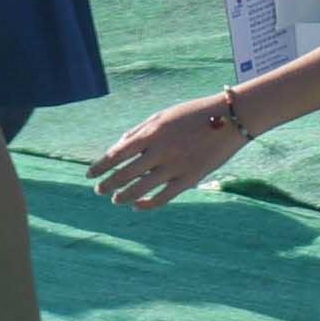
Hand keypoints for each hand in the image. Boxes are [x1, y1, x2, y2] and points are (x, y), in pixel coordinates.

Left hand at [93, 93, 250, 208]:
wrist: (230, 118)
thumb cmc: (193, 114)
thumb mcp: (163, 115)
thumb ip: (140, 130)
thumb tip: (119, 146)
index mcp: (152, 132)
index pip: (117, 153)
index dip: (101, 166)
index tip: (89, 174)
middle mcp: (161, 150)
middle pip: (126, 173)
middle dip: (108, 183)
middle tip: (98, 190)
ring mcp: (176, 166)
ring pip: (142, 188)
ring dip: (123, 196)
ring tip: (114, 200)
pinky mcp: (190, 179)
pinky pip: (163, 197)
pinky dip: (147, 204)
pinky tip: (137, 206)